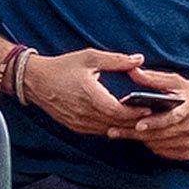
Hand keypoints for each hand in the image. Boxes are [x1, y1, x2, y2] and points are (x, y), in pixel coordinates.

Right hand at [13, 46, 156, 139]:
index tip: (150, 108)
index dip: (135, 112)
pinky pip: (98, 131)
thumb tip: (139, 59)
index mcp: (89, 95)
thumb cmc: (63, 67)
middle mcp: (83, 113)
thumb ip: (116, 60)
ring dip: (123, 126)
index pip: (117, 111)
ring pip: (108, 130)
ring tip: (141, 120)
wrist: (36, 81)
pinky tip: (121, 121)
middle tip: (152, 116)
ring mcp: (78, 122)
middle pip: (115, 123)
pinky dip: (111, 127)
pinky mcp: (75, 127)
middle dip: (134, 121)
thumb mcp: (90, 57)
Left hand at [119, 67, 188, 164]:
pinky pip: (163, 152)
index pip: (170, 118)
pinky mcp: (187, 153)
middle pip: (159, 134)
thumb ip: (154, 78)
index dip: (154, 122)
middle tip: (114, 131)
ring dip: (140, 139)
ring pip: (158, 145)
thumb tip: (132, 71)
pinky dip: (151, 145)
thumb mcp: (177, 82)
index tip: (137, 124)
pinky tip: (141, 138)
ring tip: (121, 133)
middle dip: (134, 133)